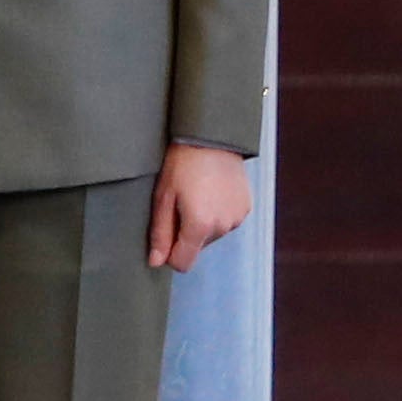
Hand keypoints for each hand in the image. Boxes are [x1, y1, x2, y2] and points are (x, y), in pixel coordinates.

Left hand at [146, 140, 252, 275]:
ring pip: (212, 236)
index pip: (183, 263)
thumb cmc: (182, 163)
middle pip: (197, 248)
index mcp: (200, 226)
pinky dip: (217, 214)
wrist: (211, 137)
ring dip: (203, 224)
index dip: (170, 254)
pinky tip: (211, 193)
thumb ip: (161, 234)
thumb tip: (156, 262)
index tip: (166, 233)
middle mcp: (222, 227)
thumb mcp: (163, 197)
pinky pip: (226, 222)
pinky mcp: (245, 208)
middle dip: (186, 234)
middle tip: (180, 204)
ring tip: (197, 195)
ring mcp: (237, 218)